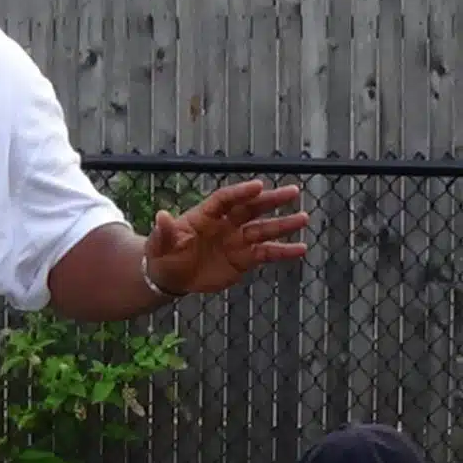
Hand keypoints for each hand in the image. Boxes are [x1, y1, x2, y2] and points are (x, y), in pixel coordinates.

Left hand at [144, 179, 308, 295]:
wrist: (171, 276)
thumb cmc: (163, 254)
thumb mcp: (159, 245)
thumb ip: (164, 232)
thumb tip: (161, 216)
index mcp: (205, 215)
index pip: (226, 199)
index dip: (241, 193)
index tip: (258, 186)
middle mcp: (225, 223)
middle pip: (251, 208)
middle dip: (271, 200)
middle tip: (293, 191)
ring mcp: (236, 240)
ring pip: (263, 229)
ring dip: (283, 224)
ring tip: (303, 218)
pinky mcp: (244, 258)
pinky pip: (266, 253)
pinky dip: (283, 252)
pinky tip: (301, 249)